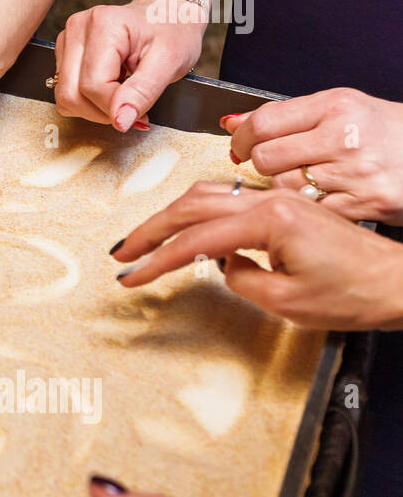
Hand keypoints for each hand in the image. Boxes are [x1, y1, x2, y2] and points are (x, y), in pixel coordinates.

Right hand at [54, 0, 207, 130]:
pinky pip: (66, 91)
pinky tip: (109, 86)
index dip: (116, 108)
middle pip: (71, 94)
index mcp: (102, 25)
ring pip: (64, 97)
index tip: (141, 113)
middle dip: (102, 111)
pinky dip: (88, 100)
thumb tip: (120, 120)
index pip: (93, 86)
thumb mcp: (170, 62)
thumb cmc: (172, 31)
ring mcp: (67, 39)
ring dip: (94, 107)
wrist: (167, 13)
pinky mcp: (64, 51)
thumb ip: (143, 92)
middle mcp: (77, 28)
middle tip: (132, 105)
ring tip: (122, 92)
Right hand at [112, 182, 402, 330]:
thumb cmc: (357, 293)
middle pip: (191, 205)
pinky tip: (190, 229)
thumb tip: (222, 265)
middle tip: (123, 252)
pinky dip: (198, 212)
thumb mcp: (287, 301)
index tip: (132, 275)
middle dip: (150, 230)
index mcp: (269, 221)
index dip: (157, 261)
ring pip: (208, 195)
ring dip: (170, 216)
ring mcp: (278, 199)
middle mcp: (271, 200)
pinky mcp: (285, 206)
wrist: (400, 283)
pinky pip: (229, 200)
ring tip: (146, 239)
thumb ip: (240, 278)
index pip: (194, 240)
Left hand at [223, 88, 402, 225]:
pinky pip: (310, 210)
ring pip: (284, 187)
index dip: (242, 138)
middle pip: (267, 158)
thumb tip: (231, 123)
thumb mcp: (339, 108)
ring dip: (285, 187)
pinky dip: (307, 208)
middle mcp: (346, 137)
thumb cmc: (386, 130)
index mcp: (337, 106)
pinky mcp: (365, 204)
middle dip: (262, 164)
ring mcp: (356, 173)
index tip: (240, 145)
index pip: (263, 123)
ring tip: (306, 178)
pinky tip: (321, 196)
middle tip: (275, 164)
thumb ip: (285, 116)